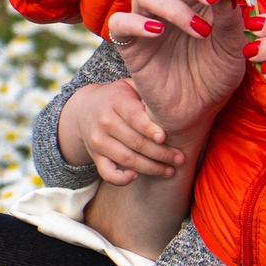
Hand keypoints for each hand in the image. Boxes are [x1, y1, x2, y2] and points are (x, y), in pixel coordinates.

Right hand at [59, 78, 181, 184]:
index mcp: (116, 101)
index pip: (133, 117)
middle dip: (161, 153)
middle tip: (180, 158)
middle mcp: (104, 121)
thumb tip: (175, 103)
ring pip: (127, 159)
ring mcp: (98, 141)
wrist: (84, 109)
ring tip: (170, 170)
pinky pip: (107, 174)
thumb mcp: (130, 86)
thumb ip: (148, 92)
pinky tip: (137, 176)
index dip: (149, 128)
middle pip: (135, 142)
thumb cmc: (119, 97)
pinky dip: (121, 179)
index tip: (164, 137)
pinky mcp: (95, 156)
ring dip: (151, 168)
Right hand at [102, 0, 251, 142]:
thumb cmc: (216, 72)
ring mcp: (147, 18)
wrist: (199, 110)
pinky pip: (120, 22)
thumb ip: (233, 17)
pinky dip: (138, 23)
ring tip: (201, 31)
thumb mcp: (234, 45)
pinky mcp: (130, 44)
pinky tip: (159, 33)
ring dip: (175, 6)